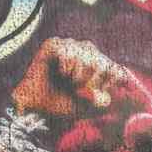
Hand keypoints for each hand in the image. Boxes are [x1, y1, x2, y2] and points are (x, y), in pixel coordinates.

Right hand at [12, 39, 137, 118]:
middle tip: (80, 88)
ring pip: (86, 53)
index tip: (106, 91)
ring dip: (79, 72)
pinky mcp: (54, 45)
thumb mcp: (86, 106)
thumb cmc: (62, 104)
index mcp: (97, 67)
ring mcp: (70, 47)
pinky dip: (67, 64)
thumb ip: (100, 102)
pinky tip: (62, 72)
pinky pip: (68, 49)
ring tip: (69, 81)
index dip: (114, 80)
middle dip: (93, 79)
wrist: (37, 106)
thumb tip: (108, 98)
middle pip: (101, 61)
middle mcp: (86, 54)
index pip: (115, 69)